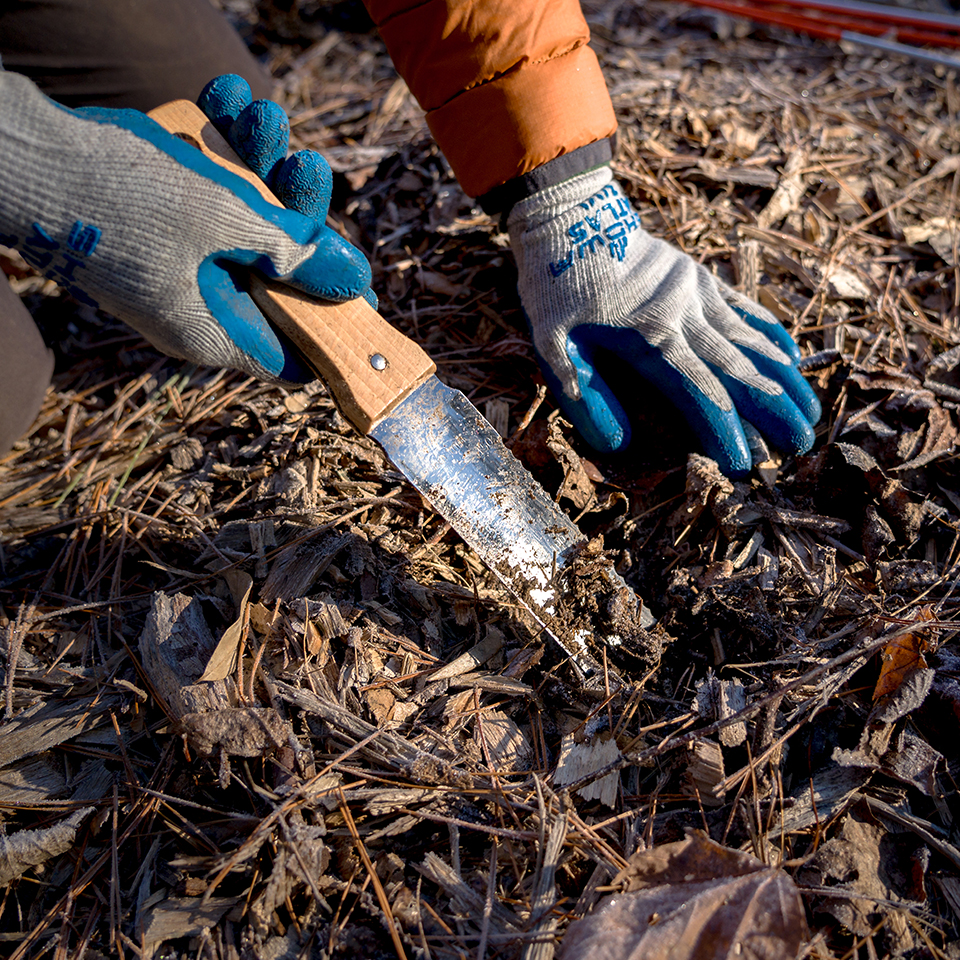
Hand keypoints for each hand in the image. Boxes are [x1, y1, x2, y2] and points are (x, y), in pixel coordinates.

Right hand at [0, 71, 371, 381]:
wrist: (14, 152)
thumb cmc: (117, 196)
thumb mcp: (224, 221)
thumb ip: (294, 250)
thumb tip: (354, 280)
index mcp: (215, 332)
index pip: (293, 355)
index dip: (331, 321)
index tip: (354, 279)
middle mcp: (197, 309)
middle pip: (276, 275)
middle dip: (295, 212)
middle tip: (306, 162)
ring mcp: (172, 269)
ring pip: (240, 226)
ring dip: (258, 165)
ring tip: (260, 110)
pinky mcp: (152, 230)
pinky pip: (201, 199)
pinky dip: (215, 154)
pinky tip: (224, 97)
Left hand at [507, 166, 820, 476]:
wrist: (571, 219)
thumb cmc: (555, 288)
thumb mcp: (551, 343)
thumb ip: (582, 393)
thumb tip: (617, 445)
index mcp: (650, 338)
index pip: (699, 393)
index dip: (724, 431)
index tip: (745, 464)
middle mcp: (685, 316)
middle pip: (739, 371)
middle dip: (773, 412)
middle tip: (802, 445)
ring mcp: (698, 293)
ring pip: (752, 342)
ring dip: (784, 378)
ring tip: (811, 411)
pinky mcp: (700, 277)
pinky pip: (744, 308)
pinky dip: (770, 334)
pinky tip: (791, 357)